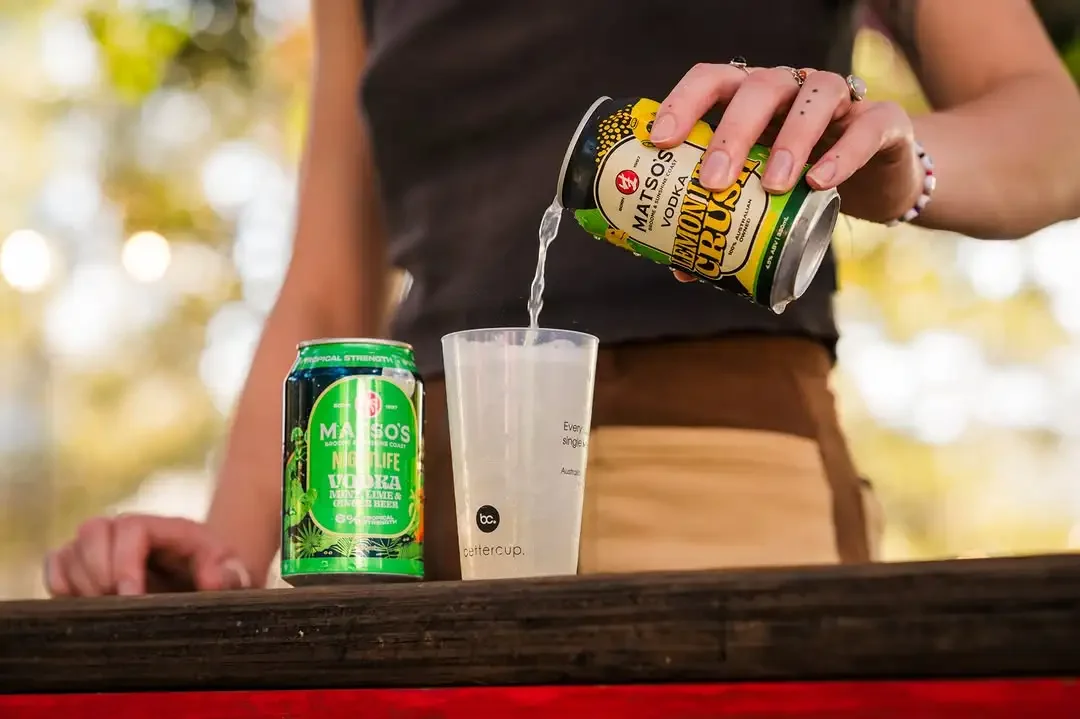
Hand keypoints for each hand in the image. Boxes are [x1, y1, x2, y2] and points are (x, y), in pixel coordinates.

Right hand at [44, 515, 250, 596]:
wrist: (208, 581)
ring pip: (71, 548)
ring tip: (103, 611)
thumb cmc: (222, 577)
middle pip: (93, 530)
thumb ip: (231, 573)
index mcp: (168, 528)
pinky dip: (60, 583)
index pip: (132, 528)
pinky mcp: (86, 563)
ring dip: (79, 582)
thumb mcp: (237, 574)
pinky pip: (56, 562)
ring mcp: (107, 544)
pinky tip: (83, 606)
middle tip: (114, 606)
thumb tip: (211, 580)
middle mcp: (131, 530)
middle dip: (98, 573)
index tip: (129, 597)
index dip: (124, 562)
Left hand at [650, 63, 924, 281]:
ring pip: (814, 97)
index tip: (660, 142)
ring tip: (772, 187)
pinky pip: (866, 128)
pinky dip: (842, 155)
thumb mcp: (764, 197)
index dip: (683, 103)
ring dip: (789, 140)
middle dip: (732, 132)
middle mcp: (792, 88)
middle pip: (759, 87)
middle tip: (714, 180)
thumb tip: (681, 267)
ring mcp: (839, 100)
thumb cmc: (806, 182)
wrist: (880, 182)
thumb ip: (727, 222)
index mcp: (752, 98)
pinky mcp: (883, 121)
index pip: (713, 81)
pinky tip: (820, 184)